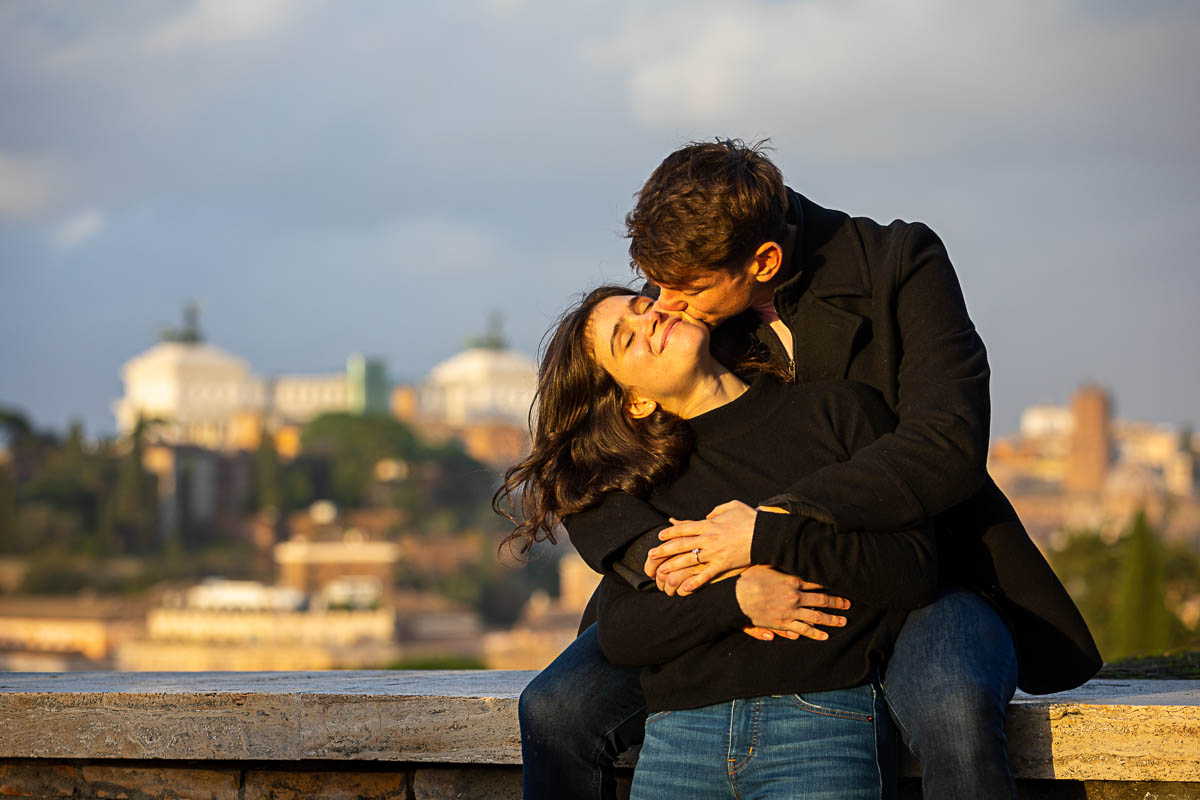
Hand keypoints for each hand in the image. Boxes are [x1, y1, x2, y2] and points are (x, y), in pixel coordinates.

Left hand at [645, 501, 785, 595]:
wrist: (767, 534)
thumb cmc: (751, 518)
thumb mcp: (732, 506)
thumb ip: (717, 510)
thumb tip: (707, 515)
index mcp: (709, 524)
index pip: (684, 528)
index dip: (670, 532)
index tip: (660, 536)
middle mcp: (709, 538)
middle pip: (681, 544)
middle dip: (664, 550)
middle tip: (651, 555)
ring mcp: (715, 553)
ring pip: (689, 560)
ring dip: (673, 565)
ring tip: (660, 571)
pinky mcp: (724, 565)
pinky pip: (706, 575)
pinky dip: (695, 582)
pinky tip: (684, 588)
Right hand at [734, 566, 849, 640]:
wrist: (735, 597)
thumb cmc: (747, 579)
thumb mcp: (764, 565)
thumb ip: (779, 562)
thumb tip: (787, 550)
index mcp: (792, 580)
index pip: (816, 582)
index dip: (829, 583)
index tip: (839, 584)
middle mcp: (795, 596)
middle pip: (821, 599)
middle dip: (837, 602)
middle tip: (848, 604)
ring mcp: (790, 611)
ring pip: (816, 616)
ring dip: (831, 619)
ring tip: (843, 621)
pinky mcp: (783, 623)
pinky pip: (803, 629)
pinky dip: (815, 633)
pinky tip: (825, 636)